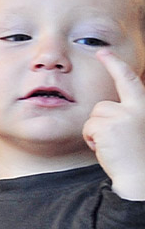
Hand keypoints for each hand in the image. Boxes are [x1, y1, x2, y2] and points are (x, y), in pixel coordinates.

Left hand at [89, 50, 144, 199]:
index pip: (130, 82)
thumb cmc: (136, 157)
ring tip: (112, 145)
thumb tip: (106, 108)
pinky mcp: (109, 125)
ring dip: (96, 132)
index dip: (116, 65)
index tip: (104, 52)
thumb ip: (124, 115)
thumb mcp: (134, 129)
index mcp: (143, 109)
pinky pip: (89, 128)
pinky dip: (92, 139)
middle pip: (102, 103)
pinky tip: (106, 149)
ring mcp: (123, 116)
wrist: (141, 177)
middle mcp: (136, 108)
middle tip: (103, 52)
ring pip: (94, 116)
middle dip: (103, 82)